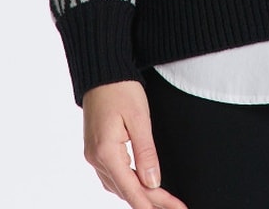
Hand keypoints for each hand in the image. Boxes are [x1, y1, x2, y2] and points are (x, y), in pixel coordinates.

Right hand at [82, 80, 187, 208]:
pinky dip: (127, 184)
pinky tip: (140, 187)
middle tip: (175, 207)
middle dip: (150, 201)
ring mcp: (93, 155)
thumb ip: (146, 152)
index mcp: (106, 151)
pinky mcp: (95, 149)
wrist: (102, 72)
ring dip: (139, 195)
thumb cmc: (121, 89)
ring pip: (117, 186)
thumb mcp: (139, 118)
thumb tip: (153, 182)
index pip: (131, 188)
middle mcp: (96, 158)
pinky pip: (112, 176)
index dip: (151, 203)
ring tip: (162, 202)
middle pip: (125, 190)